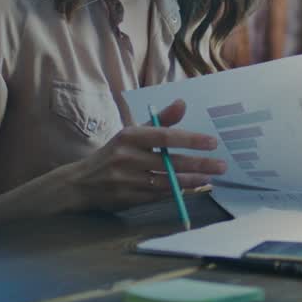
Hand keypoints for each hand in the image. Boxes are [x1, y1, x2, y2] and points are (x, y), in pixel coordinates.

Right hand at [67, 99, 225, 211]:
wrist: (81, 183)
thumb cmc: (114, 153)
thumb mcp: (133, 133)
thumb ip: (160, 120)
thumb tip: (182, 103)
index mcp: (129, 136)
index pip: (164, 136)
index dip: (189, 139)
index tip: (212, 142)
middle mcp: (126, 157)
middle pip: (169, 162)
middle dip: (198, 164)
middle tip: (221, 165)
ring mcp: (126, 180)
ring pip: (166, 181)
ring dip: (191, 180)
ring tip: (210, 177)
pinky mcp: (127, 198)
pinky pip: (158, 195)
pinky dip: (176, 191)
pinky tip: (191, 187)